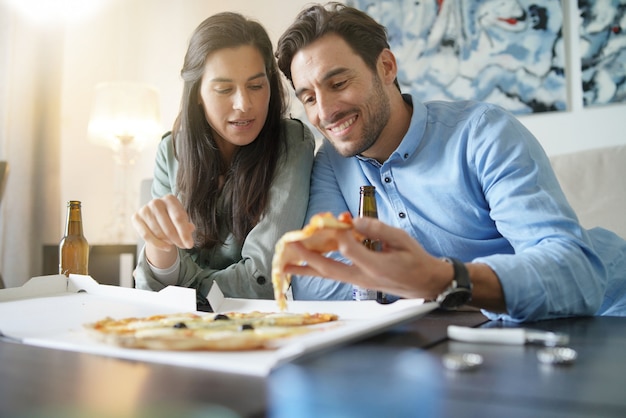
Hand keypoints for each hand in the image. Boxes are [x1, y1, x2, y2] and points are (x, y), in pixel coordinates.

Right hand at [131, 194, 195, 267]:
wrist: (157, 217)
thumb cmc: (173, 218)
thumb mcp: (182, 220)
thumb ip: (187, 225)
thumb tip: (191, 228)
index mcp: (170, 199)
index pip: (178, 218)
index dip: (184, 233)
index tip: (190, 245)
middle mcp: (156, 202)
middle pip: (168, 228)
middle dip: (177, 240)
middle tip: (183, 246)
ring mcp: (145, 209)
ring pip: (158, 233)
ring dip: (168, 242)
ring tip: (174, 243)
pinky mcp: (136, 218)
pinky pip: (146, 236)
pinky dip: (158, 244)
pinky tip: (167, 248)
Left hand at [284, 217, 450, 299]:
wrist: (424, 283)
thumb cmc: (414, 259)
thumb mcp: (401, 239)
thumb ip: (378, 229)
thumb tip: (354, 221)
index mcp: (377, 265)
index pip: (349, 250)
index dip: (337, 234)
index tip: (329, 220)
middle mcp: (363, 276)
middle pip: (329, 268)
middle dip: (307, 257)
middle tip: (289, 248)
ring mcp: (358, 282)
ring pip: (327, 275)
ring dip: (305, 268)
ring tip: (285, 264)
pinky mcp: (357, 282)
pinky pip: (332, 276)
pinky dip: (316, 270)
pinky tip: (304, 267)